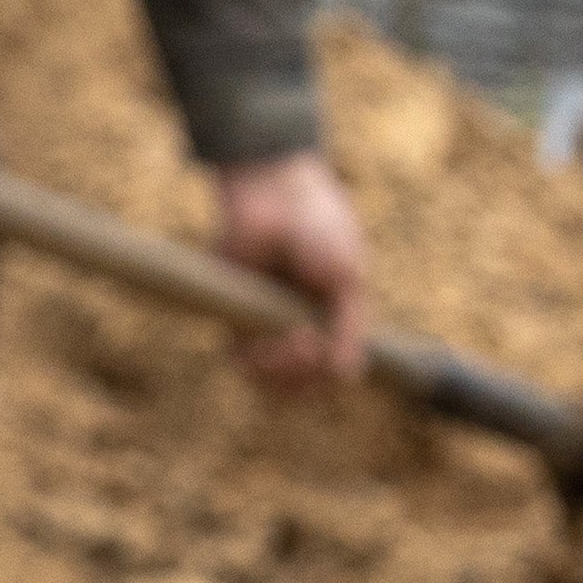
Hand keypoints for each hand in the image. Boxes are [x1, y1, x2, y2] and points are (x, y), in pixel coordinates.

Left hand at [207, 153, 372, 390]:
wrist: (276, 197)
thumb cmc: (321, 230)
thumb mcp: (349, 281)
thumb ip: (349, 331)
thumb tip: (346, 378)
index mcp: (331, 320)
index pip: (330, 373)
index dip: (329, 379)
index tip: (333, 359)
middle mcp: (298, 328)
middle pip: (300, 386)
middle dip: (306, 379)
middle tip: (309, 346)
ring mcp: (265, 325)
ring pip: (270, 382)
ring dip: (284, 375)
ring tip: (294, 343)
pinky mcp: (233, 318)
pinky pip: (240, 362)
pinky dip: (257, 364)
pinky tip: (271, 344)